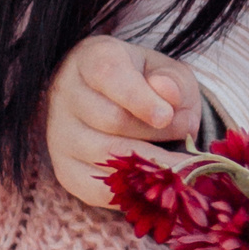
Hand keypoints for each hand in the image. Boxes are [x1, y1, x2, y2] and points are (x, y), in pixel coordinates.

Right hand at [46, 35, 200, 205]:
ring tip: (181, 161)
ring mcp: (59, 134)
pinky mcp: (64, 169)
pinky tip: (156, 183)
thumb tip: (169, 95)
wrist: (117, 102)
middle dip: (159, 132)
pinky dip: (130, 191)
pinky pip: (97, 189)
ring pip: (106, 156)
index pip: (110, 75)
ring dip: (150, 163)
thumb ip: (174, 81)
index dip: (140, 98)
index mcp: (91, 58)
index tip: (166, 116)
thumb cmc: (148, 83)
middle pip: (113, 120)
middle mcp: (66, 93)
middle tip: (189, 132)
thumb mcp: (167, 71)